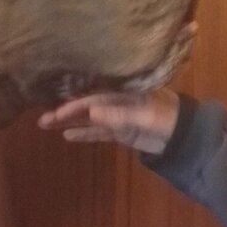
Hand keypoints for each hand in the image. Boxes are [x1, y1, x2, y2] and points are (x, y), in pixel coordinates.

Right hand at [38, 88, 179, 155]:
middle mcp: (116, 101)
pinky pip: (98, 132)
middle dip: (64, 111)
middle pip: (86, 105)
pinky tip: (67, 135)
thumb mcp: (144, 115)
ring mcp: (117, 116)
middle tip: (41, 118)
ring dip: (69, 122)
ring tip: (45, 125)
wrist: (184, 135)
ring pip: (88, 119)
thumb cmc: (168, 118)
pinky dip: (83, 133)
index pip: (93, 96)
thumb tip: (92, 111)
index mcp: (122, 92)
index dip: (75, 104)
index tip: (57, 111)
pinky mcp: (119, 130)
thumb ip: (118, 114)